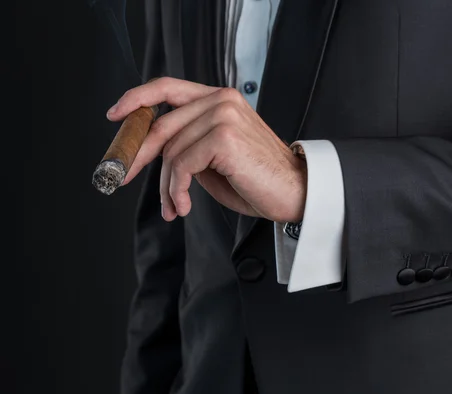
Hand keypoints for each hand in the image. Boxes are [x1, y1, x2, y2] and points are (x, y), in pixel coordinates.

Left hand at [106, 77, 306, 222]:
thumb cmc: (257, 180)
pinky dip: (176, 190)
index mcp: (220, 99)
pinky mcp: (224, 137)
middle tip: (121, 177)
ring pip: (170, 151)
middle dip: (137, 156)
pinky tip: (182, 206)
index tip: (115, 115)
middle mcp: (222, 100)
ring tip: (173, 206)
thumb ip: (189, 144)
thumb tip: (152, 151)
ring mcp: (224, 116)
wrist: (294, 194)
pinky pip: (182, 165)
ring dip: (166, 186)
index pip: (169, 88)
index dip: (137, 98)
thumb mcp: (214, 158)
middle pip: (162, 126)